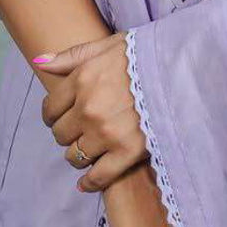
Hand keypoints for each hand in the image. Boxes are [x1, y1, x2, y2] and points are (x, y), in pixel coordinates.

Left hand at [33, 32, 147, 191]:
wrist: (185, 70)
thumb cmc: (147, 54)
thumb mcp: (109, 45)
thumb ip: (73, 55)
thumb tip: (41, 63)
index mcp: (83, 80)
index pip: (50, 109)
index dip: (54, 115)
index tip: (63, 117)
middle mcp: (89, 108)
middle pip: (61, 134)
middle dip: (68, 133)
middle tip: (81, 131)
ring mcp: (107, 132)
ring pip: (75, 156)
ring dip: (80, 154)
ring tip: (91, 149)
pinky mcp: (128, 151)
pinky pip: (98, 177)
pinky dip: (90, 182)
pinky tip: (87, 182)